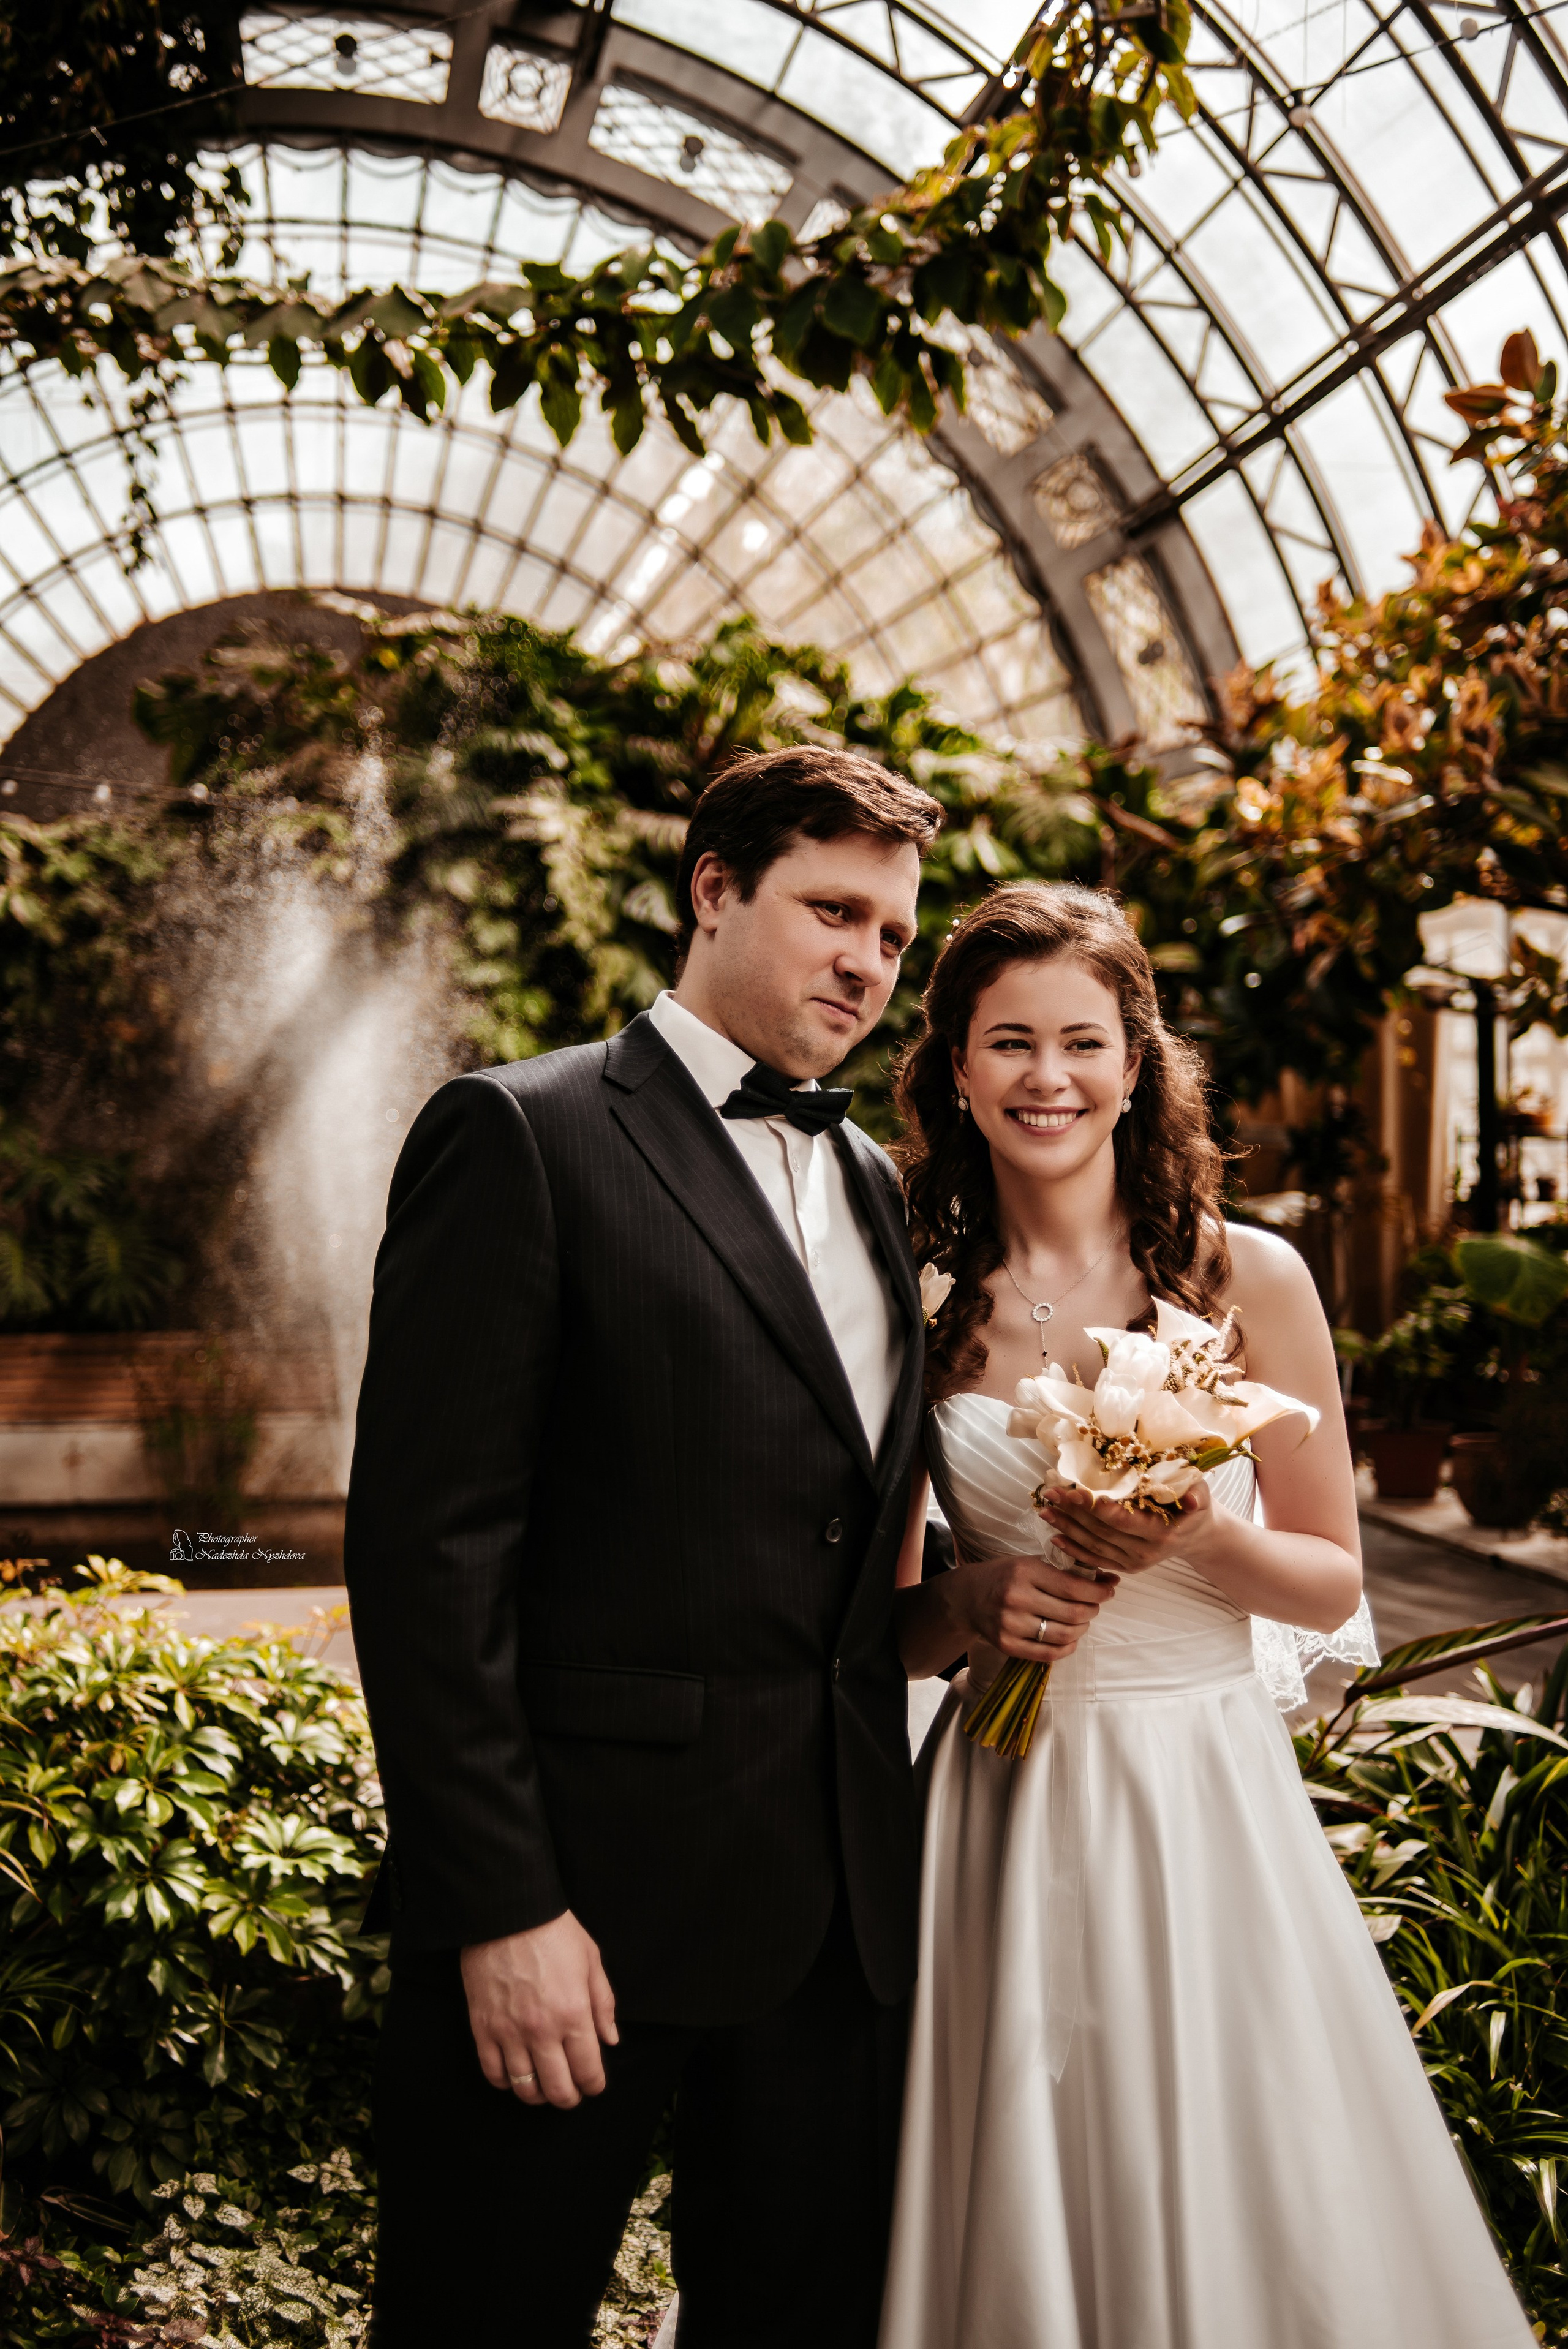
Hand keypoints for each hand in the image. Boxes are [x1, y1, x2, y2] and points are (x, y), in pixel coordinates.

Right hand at [460, 1910, 617, 2109]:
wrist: (506, 1913)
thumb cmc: (553, 1931)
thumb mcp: (591, 1960)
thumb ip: (603, 2004)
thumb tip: (610, 2040)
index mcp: (574, 2013)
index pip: (588, 2071)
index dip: (594, 2085)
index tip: (593, 2084)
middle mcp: (542, 2030)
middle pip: (557, 2089)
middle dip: (568, 2098)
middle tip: (571, 2093)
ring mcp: (509, 2032)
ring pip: (524, 2088)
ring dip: (538, 2095)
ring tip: (544, 2087)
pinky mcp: (483, 2028)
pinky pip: (493, 2073)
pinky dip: (506, 2083)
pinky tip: (515, 2076)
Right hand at [946, 1549, 1113, 1665]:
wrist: (968, 1597)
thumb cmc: (1005, 1577)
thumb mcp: (1032, 1564)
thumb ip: (1068, 1572)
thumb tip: (1111, 1581)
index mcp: (1025, 1572)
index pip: (1073, 1587)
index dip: (1098, 1592)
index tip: (1107, 1592)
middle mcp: (1016, 1598)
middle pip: (1073, 1613)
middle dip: (1092, 1610)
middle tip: (1093, 1606)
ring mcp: (1010, 1624)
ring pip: (1064, 1635)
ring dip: (1081, 1629)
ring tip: (1080, 1621)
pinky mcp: (1007, 1645)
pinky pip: (1048, 1654)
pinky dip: (1066, 1648)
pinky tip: (1069, 1639)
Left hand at [1038, 1479, 1215, 1578]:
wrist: (1196, 1535)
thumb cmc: (1196, 1507)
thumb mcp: (1201, 1494)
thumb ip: (1196, 1494)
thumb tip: (1194, 1499)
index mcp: (1162, 1533)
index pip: (1124, 1520)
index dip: (1099, 1508)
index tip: (1076, 1491)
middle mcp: (1145, 1552)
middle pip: (1102, 1531)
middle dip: (1074, 1512)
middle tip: (1052, 1493)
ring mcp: (1133, 1562)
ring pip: (1094, 1545)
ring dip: (1067, 1528)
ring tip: (1045, 1510)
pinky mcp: (1125, 1566)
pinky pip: (1095, 1559)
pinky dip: (1073, 1549)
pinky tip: (1054, 1537)